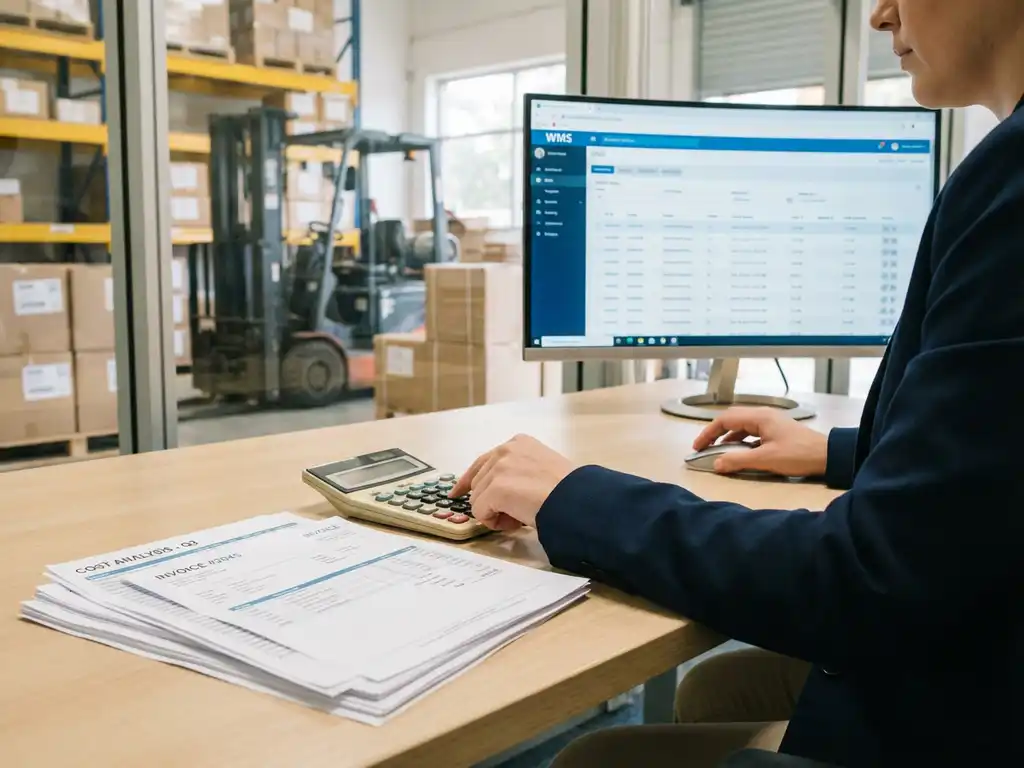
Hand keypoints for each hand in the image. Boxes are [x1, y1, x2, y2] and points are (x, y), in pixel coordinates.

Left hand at [449, 435, 576, 530]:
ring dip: (495, 513)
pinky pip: (480, 512)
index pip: (483, 462)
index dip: (469, 480)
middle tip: (515, 513)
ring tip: (520, 516)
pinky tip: (515, 520)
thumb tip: (496, 494)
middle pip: (478, 483)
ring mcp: (499, 468)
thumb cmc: (567, 491)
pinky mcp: (495, 488)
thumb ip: (516, 472)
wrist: (576, 499)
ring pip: (477, 500)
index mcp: (518, 443)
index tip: (458, 492)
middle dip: (492, 502)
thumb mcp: (541, 468)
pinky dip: (494, 521)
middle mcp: (505, 450)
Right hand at [692, 407, 827, 476]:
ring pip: (742, 426)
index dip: (708, 433)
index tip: (698, 446)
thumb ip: (739, 460)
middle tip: (704, 447)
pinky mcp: (777, 431)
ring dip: (728, 437)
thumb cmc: (798, 454)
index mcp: (759, 417)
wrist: (828, 456)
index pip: (725, 419)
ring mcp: (771, 422)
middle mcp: (763, 415)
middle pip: (732, 419)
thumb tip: (717, 463)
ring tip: (720, 451)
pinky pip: (752, 432)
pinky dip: (741, 441)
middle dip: (715, 433)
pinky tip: (740, 453)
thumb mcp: (766, 459)